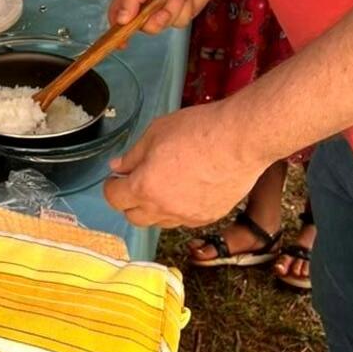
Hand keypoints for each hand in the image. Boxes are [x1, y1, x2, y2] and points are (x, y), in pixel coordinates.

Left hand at [104, 100, 264, 227]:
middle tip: (137, 181)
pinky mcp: (208, 218)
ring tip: (164, 184)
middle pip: (134, 217)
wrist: (240, 140)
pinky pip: (183, 221)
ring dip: (154, 208)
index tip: (117, 178)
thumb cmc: (197, 130)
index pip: (115, 199)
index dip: (112, 187)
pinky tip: (186, 189)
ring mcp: (187, 217)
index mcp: (145, 187)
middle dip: (130, 201)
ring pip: (159, 222)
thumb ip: (133, 155)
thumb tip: (117, 167)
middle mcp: (164, 209)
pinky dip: (177, 210)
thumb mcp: (156, 132)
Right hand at [109, 0, 223, 31]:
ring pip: (162, 26)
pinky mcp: (179, 15)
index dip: (117, 30)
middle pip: (141, 26)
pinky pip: (178, 23)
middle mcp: (145, 6)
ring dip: (173, 8)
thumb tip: (121, 21)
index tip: (123, 42)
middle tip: (162, 5)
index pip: (117, 15)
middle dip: (154, 18)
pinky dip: (185, 8)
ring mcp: (163, 12)